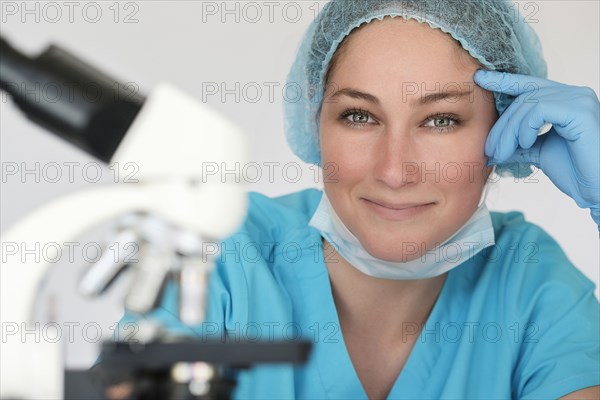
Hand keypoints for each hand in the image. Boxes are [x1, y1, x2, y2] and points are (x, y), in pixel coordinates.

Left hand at [474, 70, 599, 231]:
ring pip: (527, 105)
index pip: (529, 86)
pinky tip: (526, 144)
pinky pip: (539, 110)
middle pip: (522, 99)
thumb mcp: (538, 153)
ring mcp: (578, 99)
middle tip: (489, 150)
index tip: (479, 78)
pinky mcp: (580, 110)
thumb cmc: (575, 172)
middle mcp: (573, 94)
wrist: (596, 190)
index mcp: (564, 101)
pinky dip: (525, 128)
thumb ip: (518, 144)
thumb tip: (493, 147)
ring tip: (501, 154)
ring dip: (508, 132)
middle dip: (501, 126)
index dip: (504, 81)